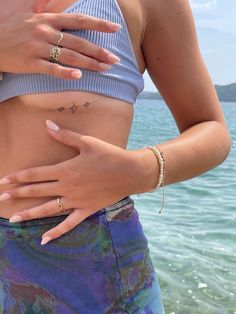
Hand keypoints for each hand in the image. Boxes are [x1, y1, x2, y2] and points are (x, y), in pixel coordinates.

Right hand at [0, 0, 120, 78]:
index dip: (99, 24)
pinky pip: (51, 68)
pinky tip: (78, 76)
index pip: (79, 20)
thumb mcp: (24, 6)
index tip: (115, 28)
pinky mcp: (30, 62)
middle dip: (99, 51)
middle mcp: (45, 32)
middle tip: (115, 60)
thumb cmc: (6, 22)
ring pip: (69, 56)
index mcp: (47, 18)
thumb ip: (44, 2)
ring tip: (105, 69)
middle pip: (79, 42)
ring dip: (89, 63)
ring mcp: (38, 48)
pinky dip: (65, 72)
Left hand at [0, 120, 145, 244]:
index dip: (18, 176)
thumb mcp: (87, 142)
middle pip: (37, 191)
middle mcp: (67, 187)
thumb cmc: (109, 155)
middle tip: (1, 198)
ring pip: (48, 209)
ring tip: (13, 219)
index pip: (36, 174)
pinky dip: (57, 232)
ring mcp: (76, 201)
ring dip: (30, 214)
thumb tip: (46, 124)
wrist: (130, 172)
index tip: (3, 181)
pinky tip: (44, 240)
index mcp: (65, 169)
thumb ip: (65, 135)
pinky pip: (69, 223)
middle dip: (17, 194)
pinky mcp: (86, 210)